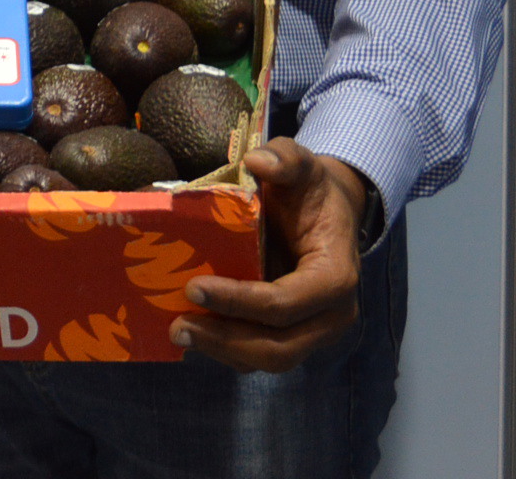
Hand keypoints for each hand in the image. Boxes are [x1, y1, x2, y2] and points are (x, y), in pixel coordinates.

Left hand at [171, 138, 368, 371]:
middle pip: (280, 347)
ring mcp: (316, 330)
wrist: (328, 210)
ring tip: (179, 332)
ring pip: (270, 358)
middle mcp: (332, 314)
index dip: (240, 301)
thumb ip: (285, 158)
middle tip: (179, 325)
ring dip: (223, 350)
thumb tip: (256, 162)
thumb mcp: (302, 164)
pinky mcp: (296, 335)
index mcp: (336, 276)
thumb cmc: (311, 189)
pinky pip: (261, 353)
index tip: (195, 287)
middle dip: (226, 339)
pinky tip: (195, 332)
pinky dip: (228, 348)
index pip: (286, 303)